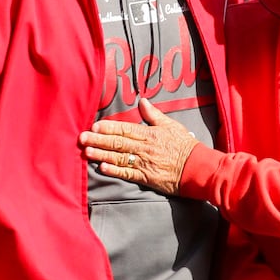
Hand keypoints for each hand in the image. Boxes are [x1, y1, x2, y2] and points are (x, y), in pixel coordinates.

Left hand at [79, 98, 198, 195]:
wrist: (197, 167)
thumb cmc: (185, 146)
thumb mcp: (171, 125)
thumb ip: (154, 115)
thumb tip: (142, 101)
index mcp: (149, 134)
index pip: (125, 129)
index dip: (108, 128)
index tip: (94, 126)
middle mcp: (144, 148)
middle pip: (118, 143)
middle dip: (98, 140)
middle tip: (82, 138)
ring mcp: (144, 163)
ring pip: (119, 158)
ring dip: (102, 155)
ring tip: (87, 152)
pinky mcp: (146, 178)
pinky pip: (128, 174)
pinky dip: (115, 171)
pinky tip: (103, 168)